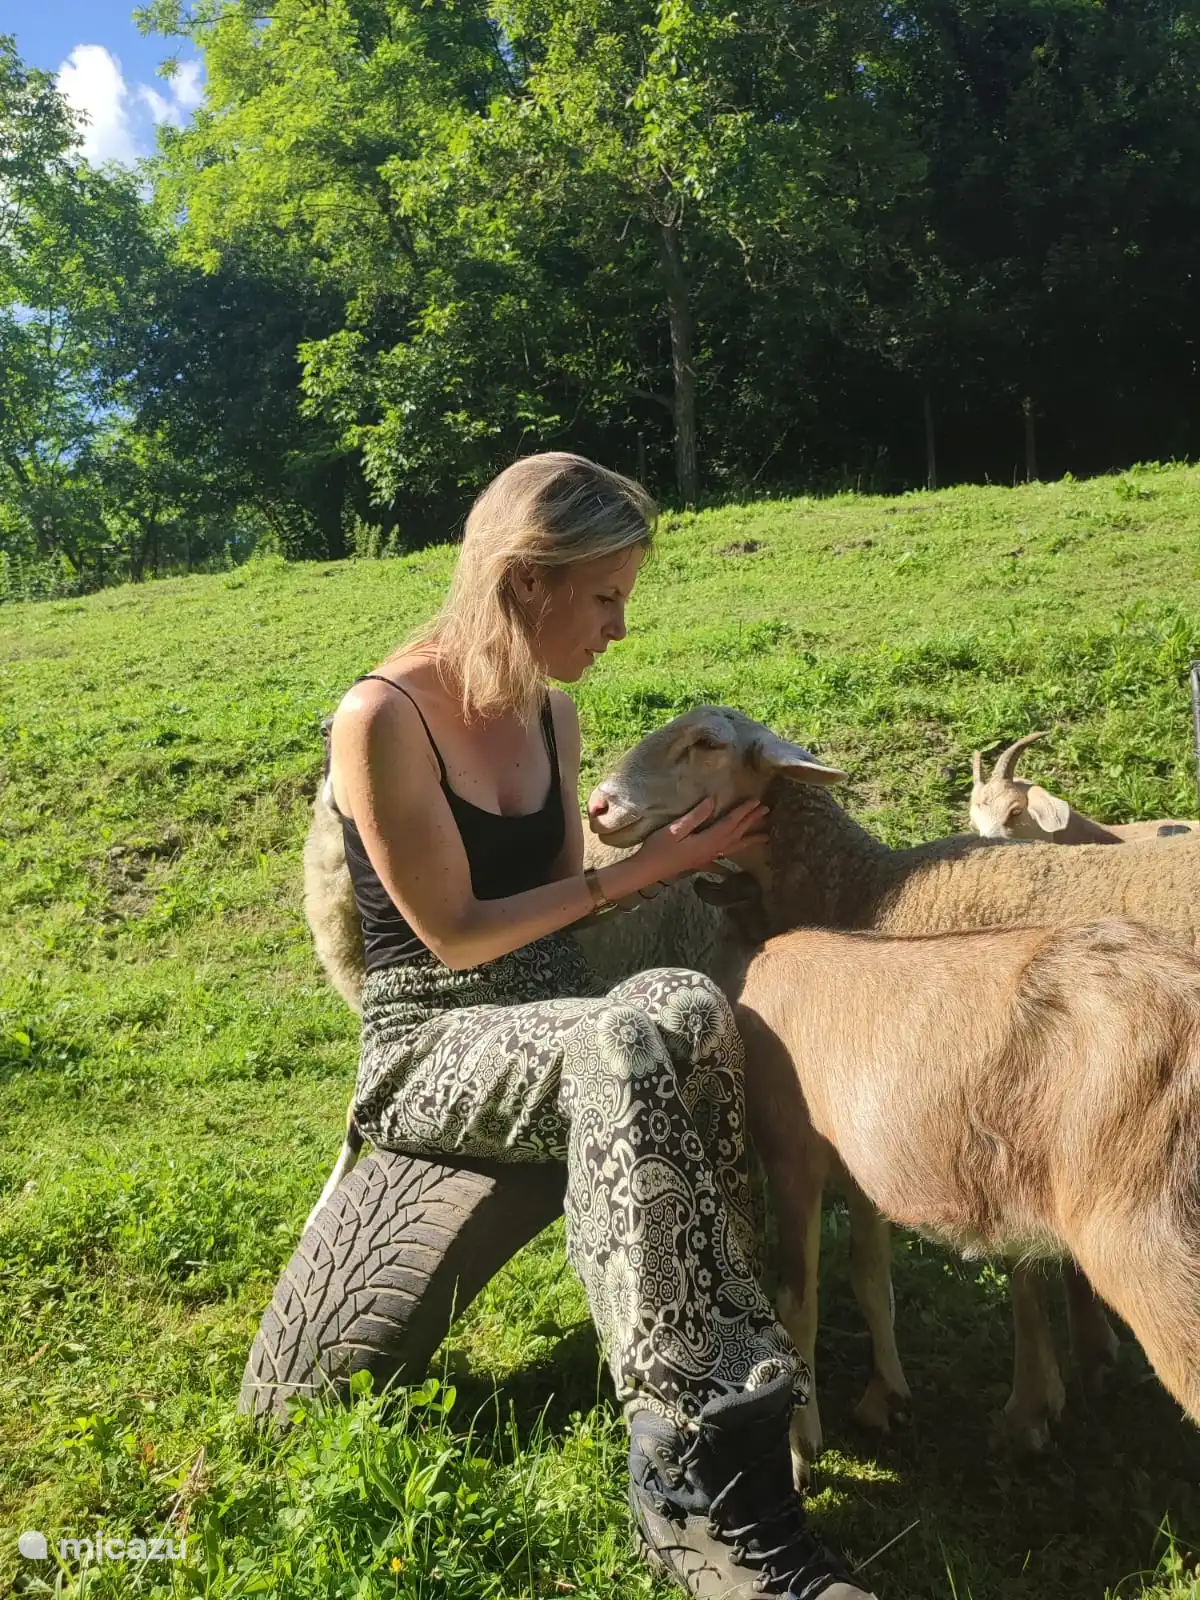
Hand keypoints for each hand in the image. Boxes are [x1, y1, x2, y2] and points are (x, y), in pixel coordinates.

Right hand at [629, 796, 769, 887]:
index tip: (756, 800)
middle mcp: (713, 850)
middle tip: (767, 810)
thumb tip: (713, 801)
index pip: (730, 823)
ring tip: (766, 836)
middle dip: (752, 821)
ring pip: (734, 847)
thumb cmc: (659, 848)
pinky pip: (722, 860)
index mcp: (708, 840)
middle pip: (737, 834)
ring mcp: (708, 858)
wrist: (648, 870)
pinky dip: (730, 862)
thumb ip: (696, 816)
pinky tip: (734, 867)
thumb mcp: (676, 829)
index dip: (744, 811)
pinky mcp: (701, 862)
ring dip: (750, 839)